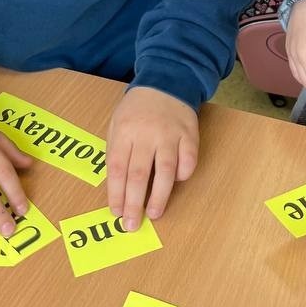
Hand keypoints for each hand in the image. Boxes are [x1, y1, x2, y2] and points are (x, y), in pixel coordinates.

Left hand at [106, 86, 198, 231]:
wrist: (166, 82)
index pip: (118, 168)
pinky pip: (188, 160)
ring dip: (159, 196)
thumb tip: (117, 190)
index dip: (116, 193)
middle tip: (131, 224)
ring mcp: (170, 134)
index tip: (116, 212)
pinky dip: (182, 174)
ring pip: (165, 170)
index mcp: (124, 131)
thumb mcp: (117, 125)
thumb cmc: (137, 110)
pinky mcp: (190, 134)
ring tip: (154, 214)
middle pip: (139, 174)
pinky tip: (175, 183)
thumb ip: (116, 152)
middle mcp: (147, 133)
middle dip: (134, 203)